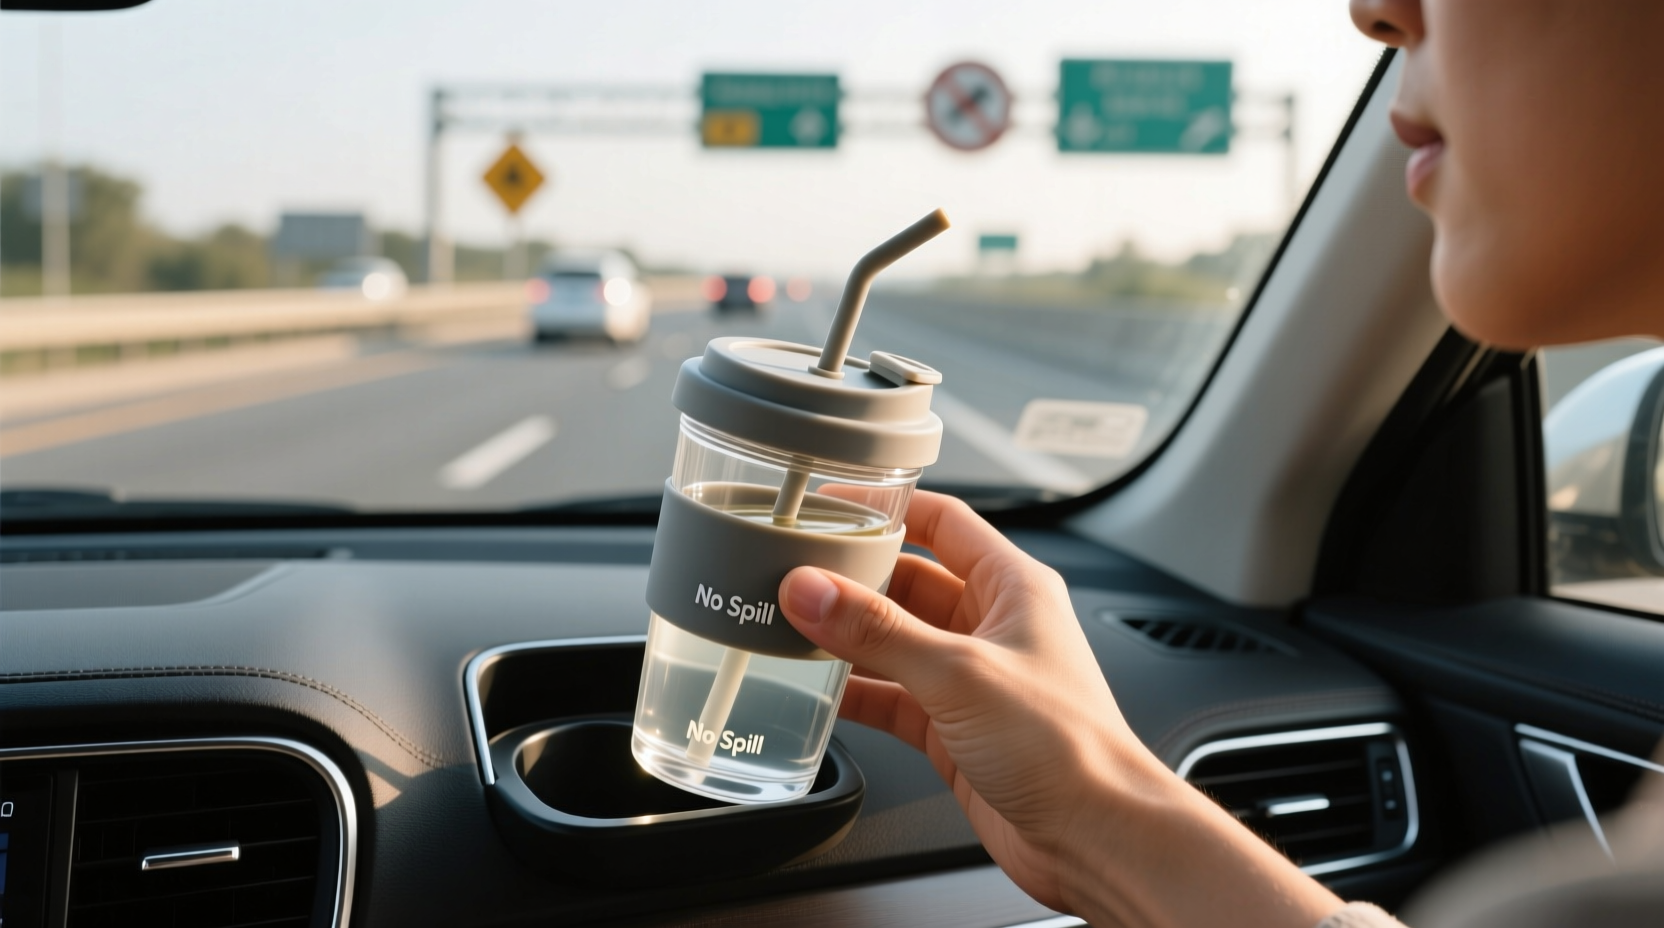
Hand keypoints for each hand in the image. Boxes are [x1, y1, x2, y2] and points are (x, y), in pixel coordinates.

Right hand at [778, 491, 1341, 927]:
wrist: (1095, 837)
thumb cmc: (1068, 746)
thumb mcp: (959, 673)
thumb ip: (878, 631)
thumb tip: (812, 591)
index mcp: (1013, 587)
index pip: (944, 521)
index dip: (889, 507)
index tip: (832, 504)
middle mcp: (994, 627)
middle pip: (910, 582)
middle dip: (854, 579)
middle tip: (796, 575)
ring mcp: (974, 680)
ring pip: (897, 642)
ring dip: (849, 639)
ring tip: (792, 628)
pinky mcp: (956, 730)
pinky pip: (895, 697)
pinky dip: (857, 693)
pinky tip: (818, 691)